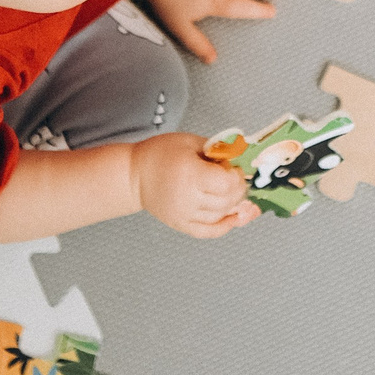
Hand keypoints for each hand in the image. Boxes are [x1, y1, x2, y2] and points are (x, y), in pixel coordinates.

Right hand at [131, 131, 257, 237]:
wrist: (134, 175)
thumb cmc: (160, 154)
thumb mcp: (190, 142)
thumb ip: (217, 149)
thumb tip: (239, 158)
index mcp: (190, 174)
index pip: (227, 183)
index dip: (236, 176)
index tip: (232, 168)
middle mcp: (187, 197)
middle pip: (227, 200)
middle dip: (238, 189)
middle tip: (234, 179)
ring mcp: (183, 214)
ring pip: (220, 215)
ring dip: (233, 205)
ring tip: (232, 193)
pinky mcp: (180, 224)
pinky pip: (208, 232)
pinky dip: (224, 227)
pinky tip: (233, 218)